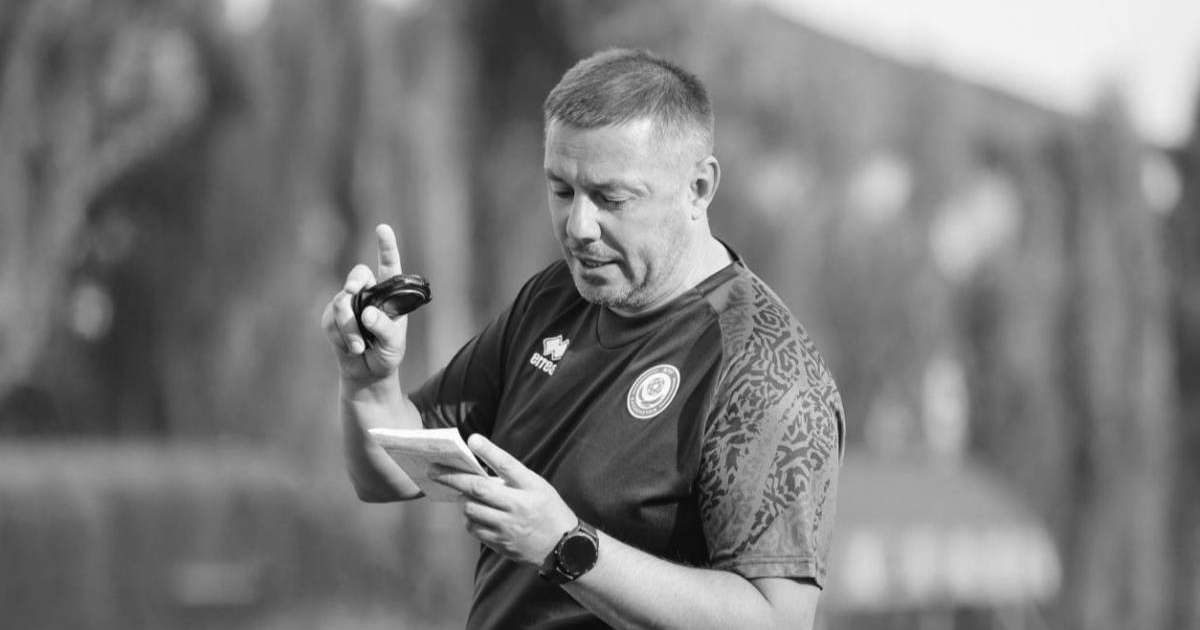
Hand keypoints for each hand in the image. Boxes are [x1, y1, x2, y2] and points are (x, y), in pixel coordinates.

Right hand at [320, 224, 409, 386]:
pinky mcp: (331, 318)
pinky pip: (331, 321)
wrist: (368, 372)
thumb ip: (384, 328)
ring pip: (342, 303)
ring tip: (360, 347)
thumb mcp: (393, 343)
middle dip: (354, 281)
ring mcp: (348, 304)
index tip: (382, 228)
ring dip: (350, 328)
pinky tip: (351, 348)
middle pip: (358, 275)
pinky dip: (341, 337)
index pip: (389, 265)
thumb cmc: (387, 353)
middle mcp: (368, 293)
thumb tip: (367, 314)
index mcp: (389, 293)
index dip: (386, 246)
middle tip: (353, 290)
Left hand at [433, 435, 578, 565]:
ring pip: (471, 510)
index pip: (507, 466)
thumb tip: (479, 468)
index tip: (472, 439)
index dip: (489, 451)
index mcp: (530, 488)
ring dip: (462, 500)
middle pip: (478, 490)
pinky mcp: (501, 544)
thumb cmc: (548, 509)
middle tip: (433, 470)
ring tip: (463, 494)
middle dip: (452, 478)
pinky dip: (469, 519)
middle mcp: (518, 508)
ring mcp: (508, 528)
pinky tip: (474, 514)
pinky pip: (474, 529)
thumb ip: (512, 477)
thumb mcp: (538, 486)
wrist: (563, 547)